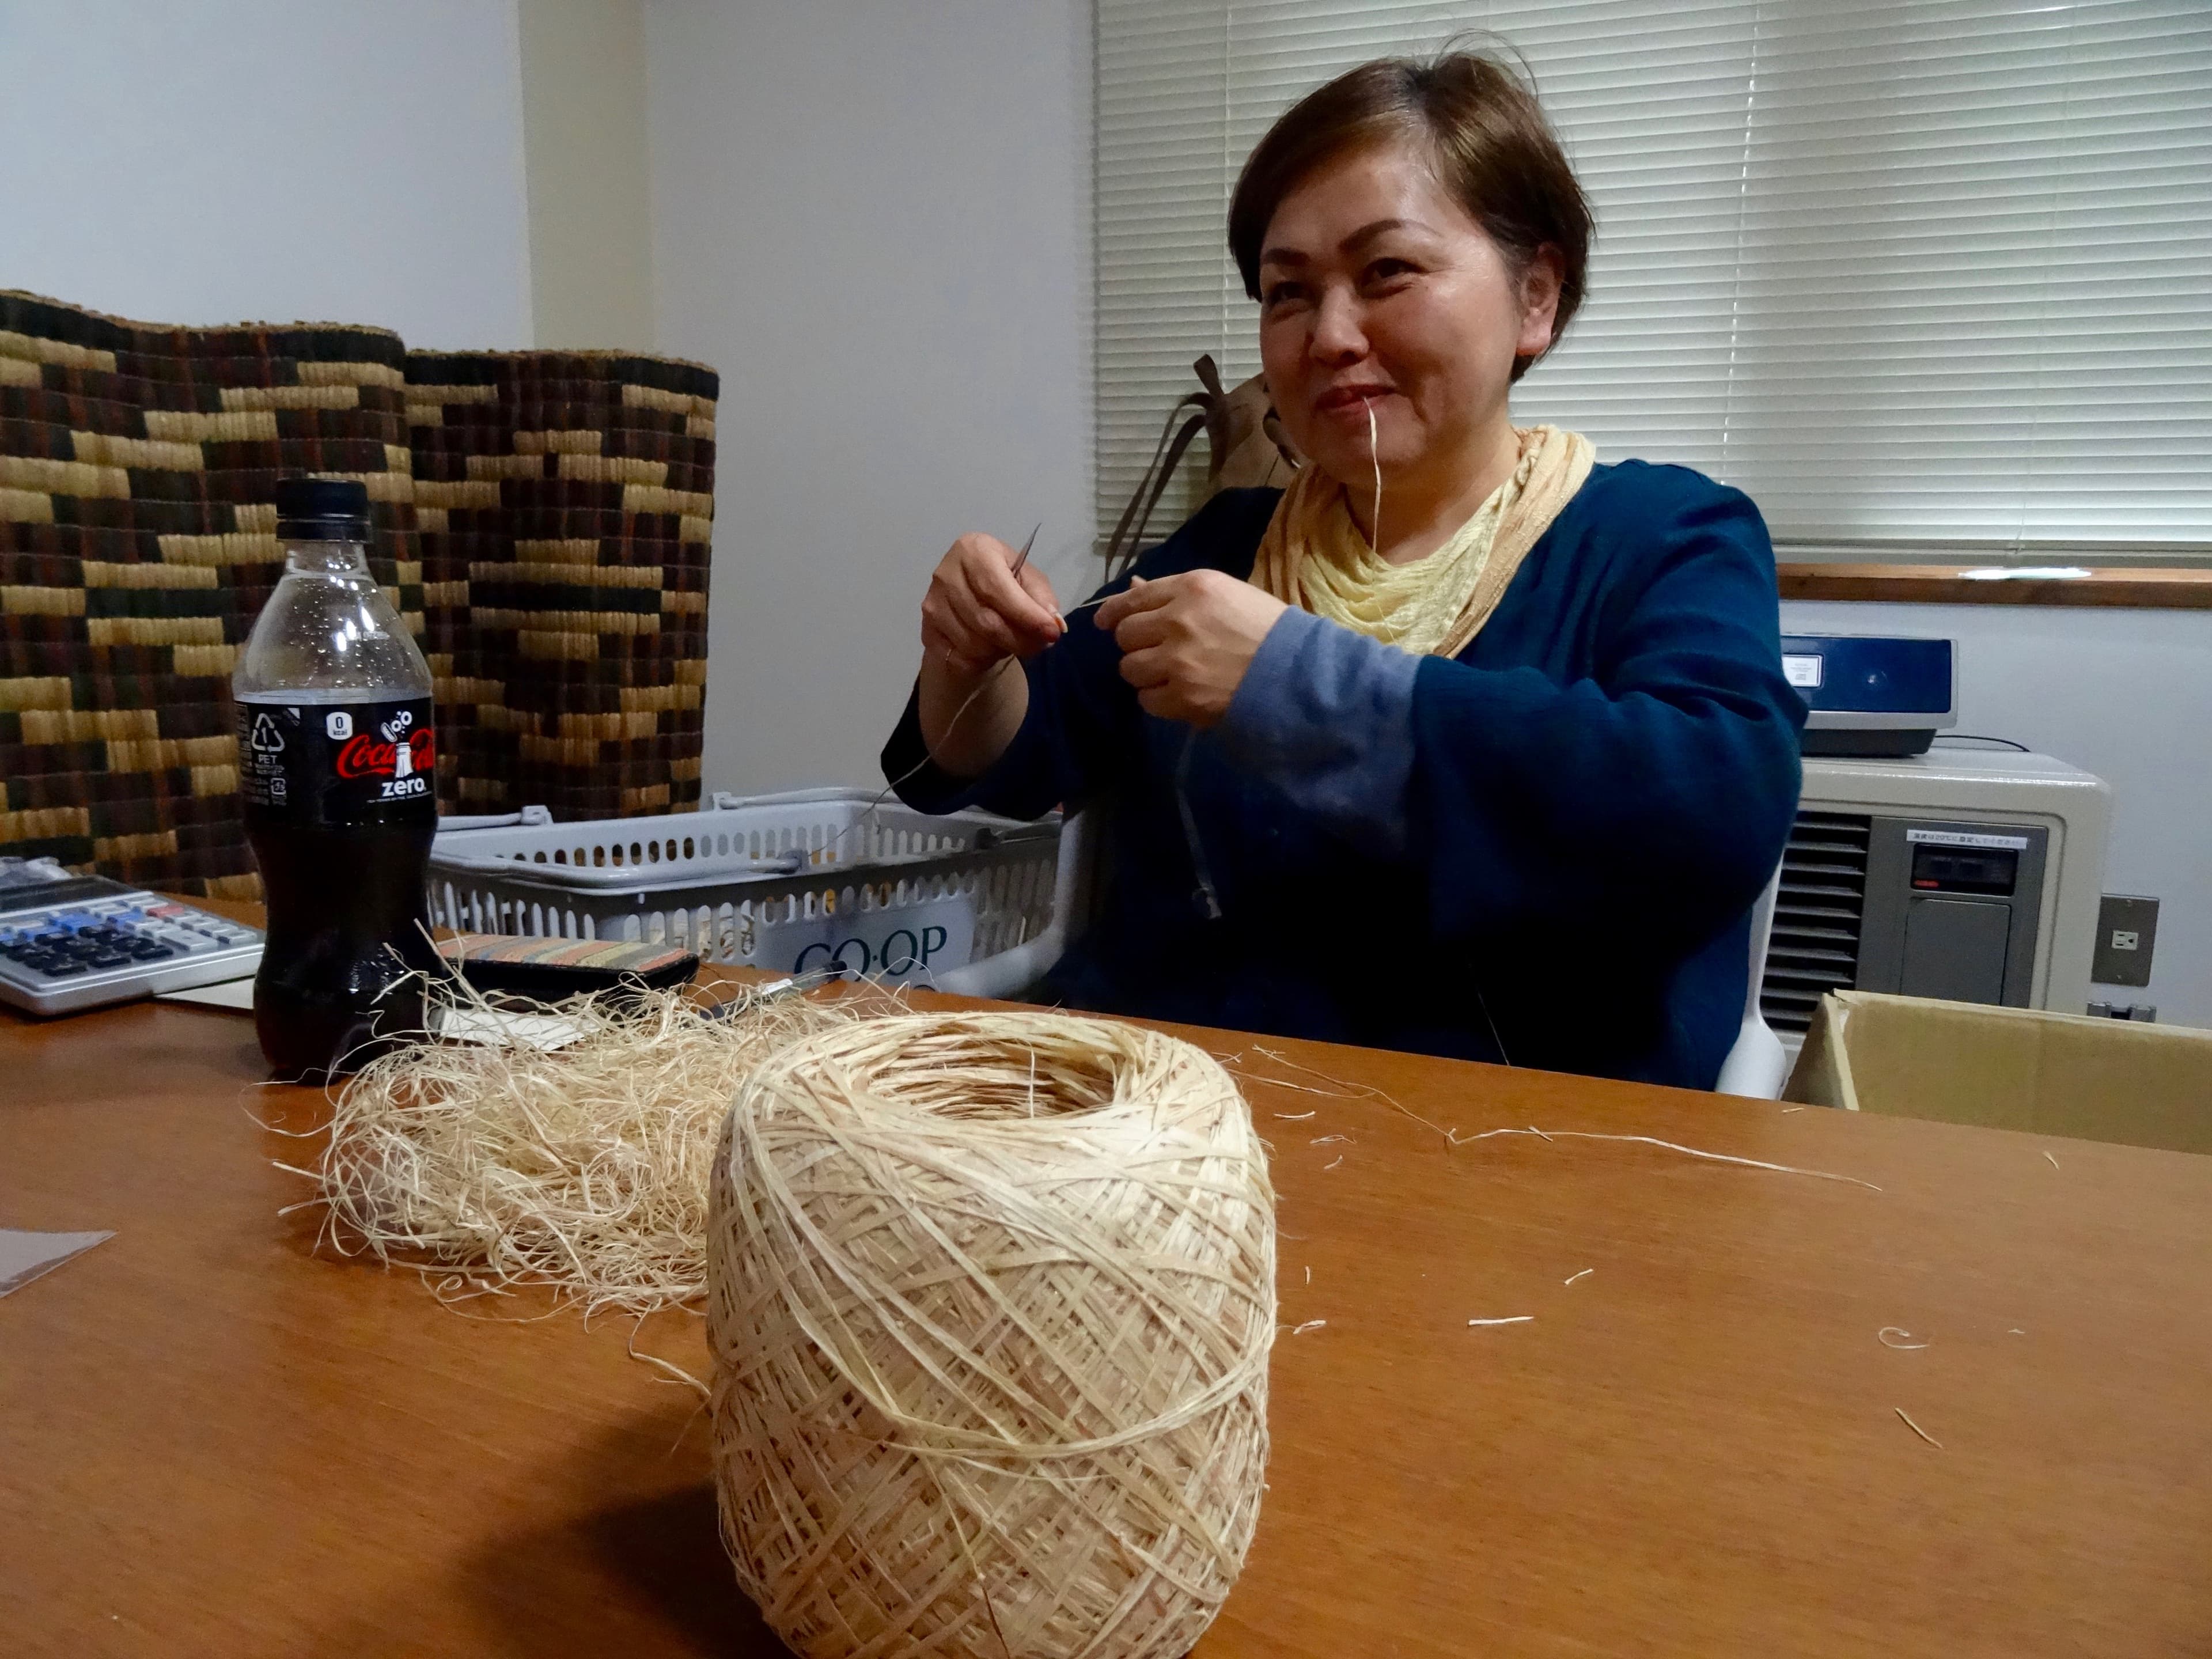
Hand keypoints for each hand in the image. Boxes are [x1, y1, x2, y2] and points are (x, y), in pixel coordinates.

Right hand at [920, 532, 1063, 677]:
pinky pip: (959, 658)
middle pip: (985, 621)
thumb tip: (1052, 622)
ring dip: (1001, 650)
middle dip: (1019, 640)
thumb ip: (1041, 597)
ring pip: (973, 644)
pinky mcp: (927, 630)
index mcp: (973, 550)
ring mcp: (932, 603)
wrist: (970, 594)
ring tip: (1012, 641)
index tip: (1051, 633)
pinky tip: (991, 648)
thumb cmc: (1005, 582)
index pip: (997, 589)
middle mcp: (946, 573)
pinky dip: (982, 661)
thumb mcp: (1029, 579)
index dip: (1026, 615)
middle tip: (1039, 645)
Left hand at [1094, 569, 1287, 726]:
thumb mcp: (1228, 596)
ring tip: (1171, 676)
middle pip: (1125, 634)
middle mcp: (1179, 619)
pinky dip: (1159, 699)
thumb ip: (1177, 594)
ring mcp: (1177, 660)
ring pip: (1130, 668)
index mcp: (1194, 587)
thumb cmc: (1270, 630)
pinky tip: (1181, 695)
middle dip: (1136, 644)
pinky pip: (1147, 700)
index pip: (1134, 597)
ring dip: (1145, 673)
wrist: (1300, 673)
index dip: (1113, 611)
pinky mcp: (1182, 696)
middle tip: (1156, 652)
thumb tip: (1131, 589)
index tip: (1103, 621)